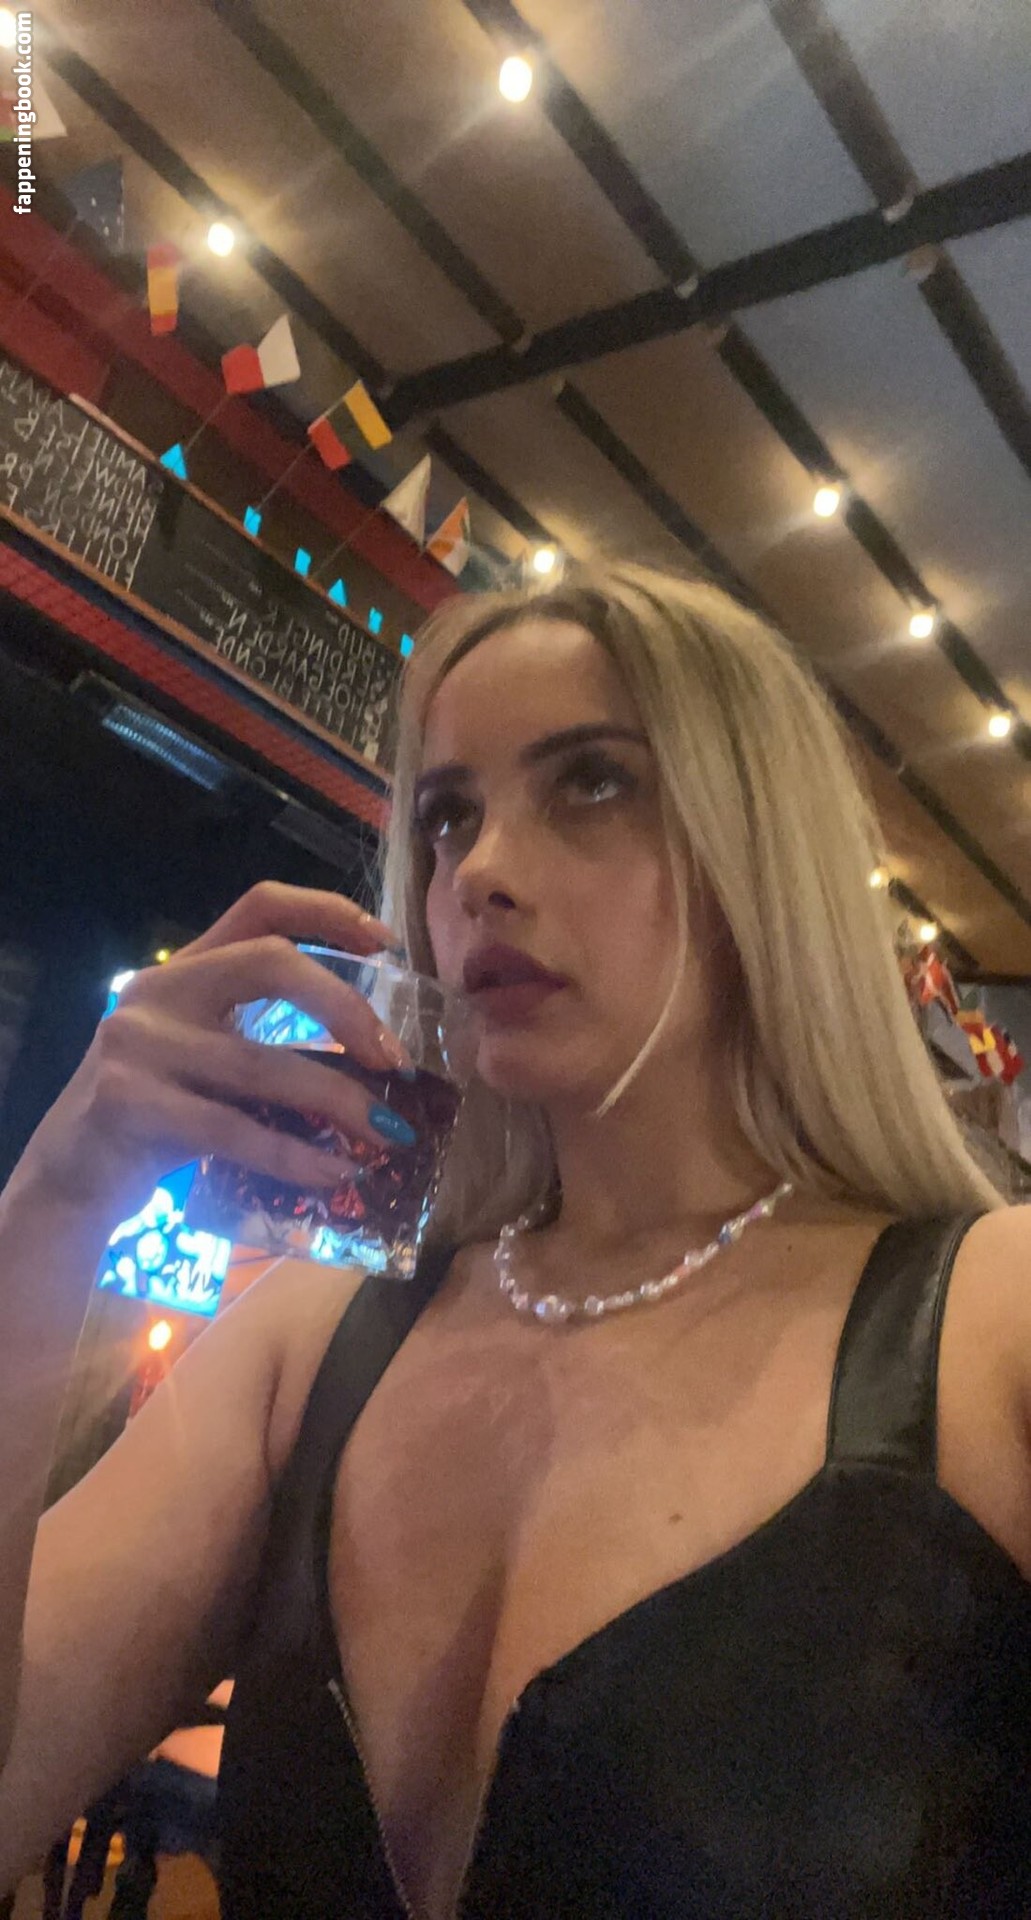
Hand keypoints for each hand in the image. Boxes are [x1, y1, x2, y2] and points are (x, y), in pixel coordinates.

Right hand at [16, 882, 414, 1219]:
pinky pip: (234, 1130)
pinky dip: (295, 1156)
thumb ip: (264, 1038)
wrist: (71, 1178)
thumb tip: (376, 1054)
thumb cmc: (157, 1116)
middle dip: (346, 1007)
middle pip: (270, 963)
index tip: (388, 945)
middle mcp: (159, 990)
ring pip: (262, 1065)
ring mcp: (139, 1044)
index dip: (329, 912)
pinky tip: (335, 1172)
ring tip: (389, 1132)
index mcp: (184, 968)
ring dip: (339, 1102)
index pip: (261, 905)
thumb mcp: (204, 1058)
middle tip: (395, 1060)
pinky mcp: (129, 1103)